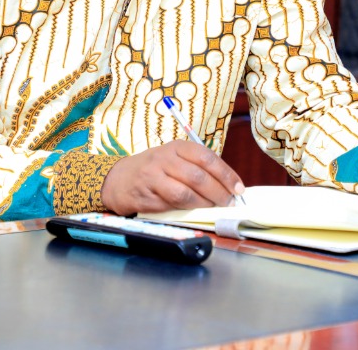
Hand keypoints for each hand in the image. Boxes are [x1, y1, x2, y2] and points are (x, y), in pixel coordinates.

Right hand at [101, 140, 245, 215]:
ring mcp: (152, 178)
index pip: (206, 158)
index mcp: (176, 147)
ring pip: (184, 194)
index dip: (226, 174)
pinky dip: (185, 211)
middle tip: (228, 202)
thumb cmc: (155, 169)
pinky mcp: (145, 196)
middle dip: (218, 192)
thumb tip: (229, 185)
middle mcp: (163, 159)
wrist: (119, 179)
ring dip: (203, 204)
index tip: (238, 188)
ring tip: (212, 207)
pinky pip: (170, 206)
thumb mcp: (174, 159)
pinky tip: (192, 211)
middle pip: (197, 177)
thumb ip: (198, 167)